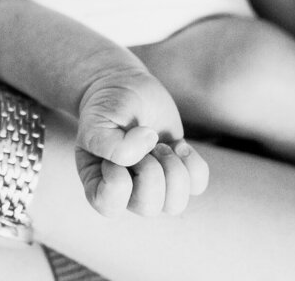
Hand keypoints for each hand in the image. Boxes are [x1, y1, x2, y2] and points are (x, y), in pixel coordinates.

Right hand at [75, 70, 208, 216]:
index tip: (115, 152)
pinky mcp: (178, 173)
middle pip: (148, 207)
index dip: (118, 180)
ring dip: (173, 168)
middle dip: (151, 170)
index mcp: (97, 182)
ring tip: (160, 145)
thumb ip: (111, 144)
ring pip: (175, 204)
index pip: (108, 205)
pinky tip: (177, 145)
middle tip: (144, 144)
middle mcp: (126, 192)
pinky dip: (192, 162)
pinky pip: (197, 185)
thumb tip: (148, 148)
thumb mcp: (98, 119)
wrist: (127, 87)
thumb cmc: (107, 106)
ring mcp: (154, 185)